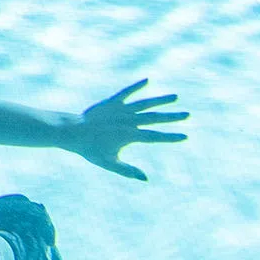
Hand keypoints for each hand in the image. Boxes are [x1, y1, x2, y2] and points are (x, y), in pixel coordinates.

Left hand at [67, 79, 186, 180]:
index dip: (171, 137)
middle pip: (155, 118)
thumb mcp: (109, 163)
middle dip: (172, 117)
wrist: (73, 132)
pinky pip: (127, 92)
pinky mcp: (113, 102)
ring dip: (161, 100)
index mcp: (130, 136)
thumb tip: (146, 179)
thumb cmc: (90, 150)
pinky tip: (147, 80)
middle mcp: (129, 121)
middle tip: (187, 115)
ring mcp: (121, 110)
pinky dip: (136, 86)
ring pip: (145, 103)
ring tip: (175, 97)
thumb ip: (127, 171)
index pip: (156, 137)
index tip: (185, 136)